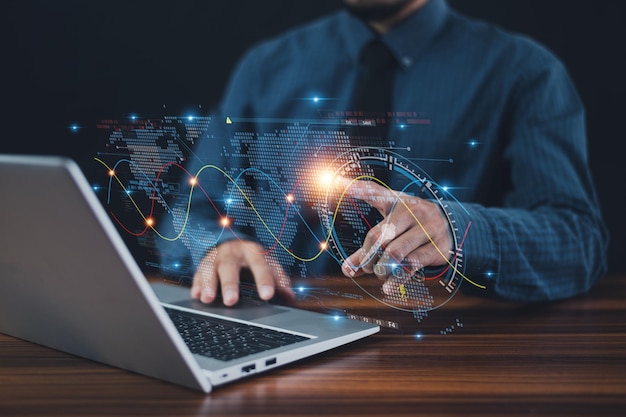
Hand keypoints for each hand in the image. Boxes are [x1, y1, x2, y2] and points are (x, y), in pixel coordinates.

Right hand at [190, 240, 293, 305]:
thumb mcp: (266, 262)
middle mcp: (233, 252)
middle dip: (230, 284)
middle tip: (231, 301)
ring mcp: (216, 256)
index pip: (260, 265)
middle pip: (230, 266)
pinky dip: (197, 284)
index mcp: (252, 251)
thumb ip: (278, 278)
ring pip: (210, 268)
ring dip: (209, 284)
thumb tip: (291, 296)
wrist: (229, 239)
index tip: (267, 295)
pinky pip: (198, 272)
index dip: (264, 280)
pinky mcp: (203, 262)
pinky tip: (196, 295)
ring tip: (208, 299)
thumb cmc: (251, 256)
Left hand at [339, 179, 451, 293]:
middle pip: (380, 236)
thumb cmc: (412, 226)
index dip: (358, 189)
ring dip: (382, 269)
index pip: (375, 194)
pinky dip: (396, 279)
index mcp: (398, 202)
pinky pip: (412, 264)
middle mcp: (413, 211)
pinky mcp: (438, 247)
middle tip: (367, 268)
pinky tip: (388, 288)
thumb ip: (369, 246)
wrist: (452, 229)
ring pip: (395, 253)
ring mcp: (427, 228)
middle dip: (368, 257)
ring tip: (381, 274)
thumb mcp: (392, 227)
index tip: (337, 182)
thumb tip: (347, 269)